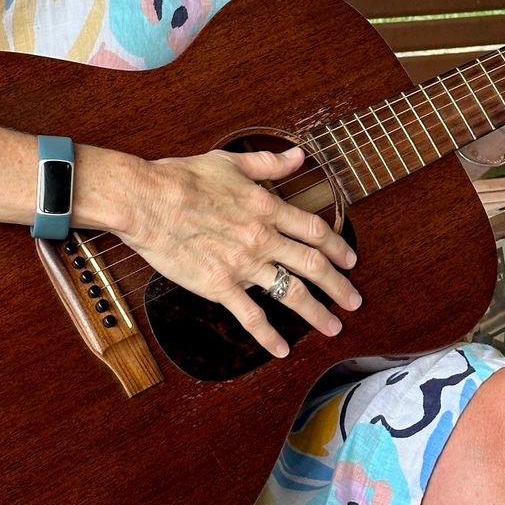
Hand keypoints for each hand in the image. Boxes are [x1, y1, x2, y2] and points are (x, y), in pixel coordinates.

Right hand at [123, 146, 361, 357]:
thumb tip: (298, 155)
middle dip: (338, 285)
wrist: (149, 201)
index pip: (314, 230)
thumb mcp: (232, 162)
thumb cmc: (185, 178)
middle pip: (313, 265)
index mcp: (267, 207)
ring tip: (333, 327)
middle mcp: (262, 238)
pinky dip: (268, 336)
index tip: (351, 259)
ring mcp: (243, 264)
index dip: (338, 246)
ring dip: (316, 313)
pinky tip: (281, 349)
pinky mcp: (219, 286)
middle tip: (355, 300)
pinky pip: (250, 316)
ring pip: (290, 293)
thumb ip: (269, 163)